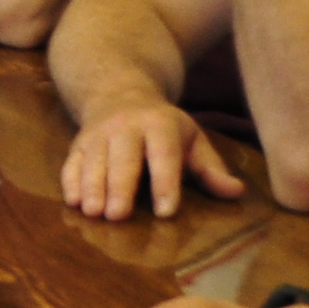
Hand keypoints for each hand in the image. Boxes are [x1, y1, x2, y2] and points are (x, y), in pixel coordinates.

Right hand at [60, 99, 247, 219]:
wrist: (119, 92)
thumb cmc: (163, 127)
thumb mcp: (191, 139)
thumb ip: (211, 168)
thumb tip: (237, 192)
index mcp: (160, 124)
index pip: (164, 154)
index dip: (165, 183)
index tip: (166, 212)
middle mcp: (127, 125)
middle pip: (123, 158)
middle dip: (120, 187)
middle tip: (118, 216)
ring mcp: (99, 133)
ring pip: (94, 160)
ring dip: (92, 187)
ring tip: (94, 213)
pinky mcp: (79, 142)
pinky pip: (72, 161)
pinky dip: (71, 181)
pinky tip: (73, 202)